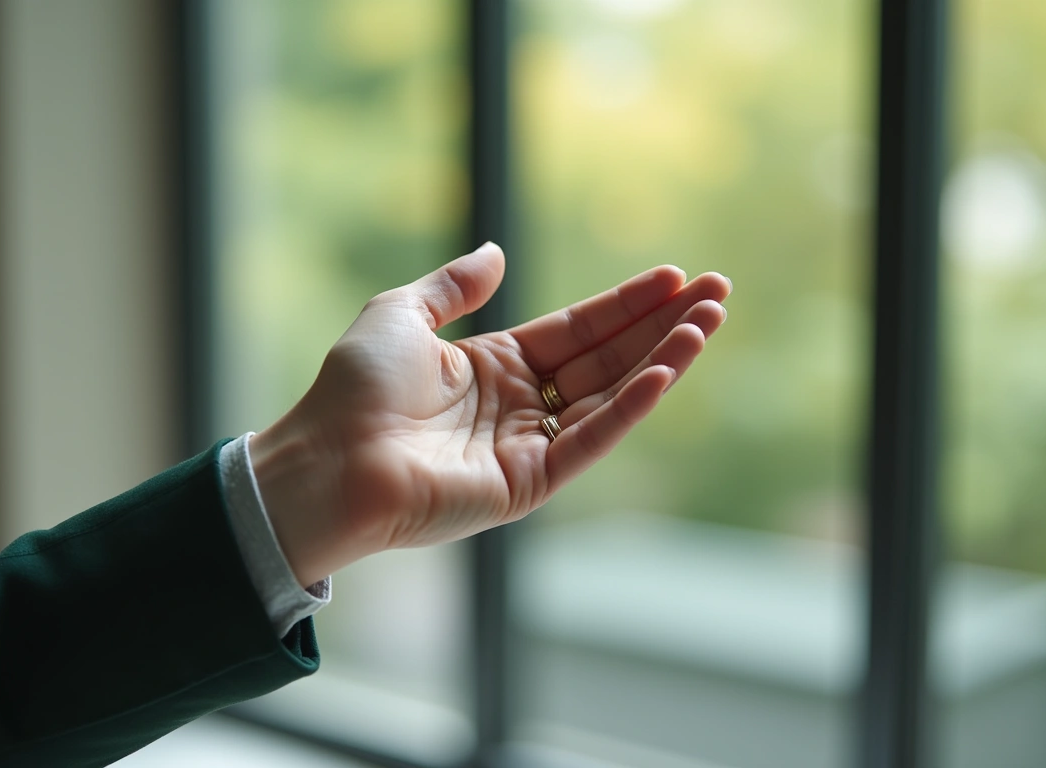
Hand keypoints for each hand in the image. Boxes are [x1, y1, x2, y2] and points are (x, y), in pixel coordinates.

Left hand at [250, 243, 729, 585]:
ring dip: (662, 360)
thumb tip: (496, 252)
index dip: (625, 303)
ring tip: (708, 322)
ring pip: (611, 396)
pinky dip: (630, 406)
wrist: (329, 458)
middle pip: (607, 358)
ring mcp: (528, 446)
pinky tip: (666, 370)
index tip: (675, 275)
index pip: (577, 329)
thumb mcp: (400, 314)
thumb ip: (453, 287)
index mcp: (492, 366)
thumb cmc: (353, 388)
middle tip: (717, 292)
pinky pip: (590, 438)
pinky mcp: (529, 483)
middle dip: (662, 325)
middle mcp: (518, 405)